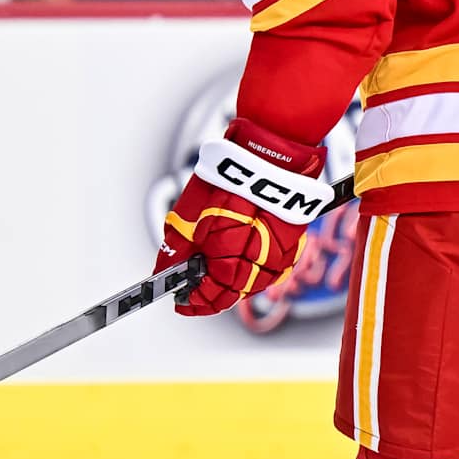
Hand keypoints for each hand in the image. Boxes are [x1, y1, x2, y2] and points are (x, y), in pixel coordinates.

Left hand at [159, 118, 327, 315]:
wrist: (268, 156)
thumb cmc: (229, 180)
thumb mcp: (187, 216)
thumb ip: (175, 252)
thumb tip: (165, 273)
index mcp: (229, 264)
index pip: (209, 300)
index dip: (193, 302)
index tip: (182, 299)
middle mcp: (257, 268)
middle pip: (231, 295)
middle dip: (211, 291)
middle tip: (196, 282)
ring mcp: (279, 258)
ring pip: (252, 284)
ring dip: (233, 280)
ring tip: (218, 264)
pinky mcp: (293, 245)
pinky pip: (271, 268)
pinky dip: (255, 267)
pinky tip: (242, 255)